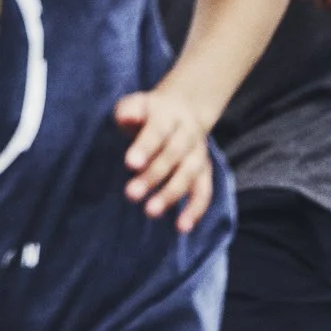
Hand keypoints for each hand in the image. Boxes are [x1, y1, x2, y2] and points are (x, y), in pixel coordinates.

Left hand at [113, 87, 218, 232]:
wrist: (184, 109)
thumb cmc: (150, 112)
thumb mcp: (137, 104)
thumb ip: (129, 110)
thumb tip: (126, 119)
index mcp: (169, 115)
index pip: (158, 131)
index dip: (145, 147)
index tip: (130, 164)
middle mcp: (189, 134)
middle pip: (174, 154)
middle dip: (153, 175)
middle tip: (131, 194)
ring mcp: (199, 154)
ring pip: (189, 175)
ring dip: (171, 194)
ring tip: (151, 211)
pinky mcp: (204, 172)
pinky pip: (204, 192)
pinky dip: (196, 210)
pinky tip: (182, 227)